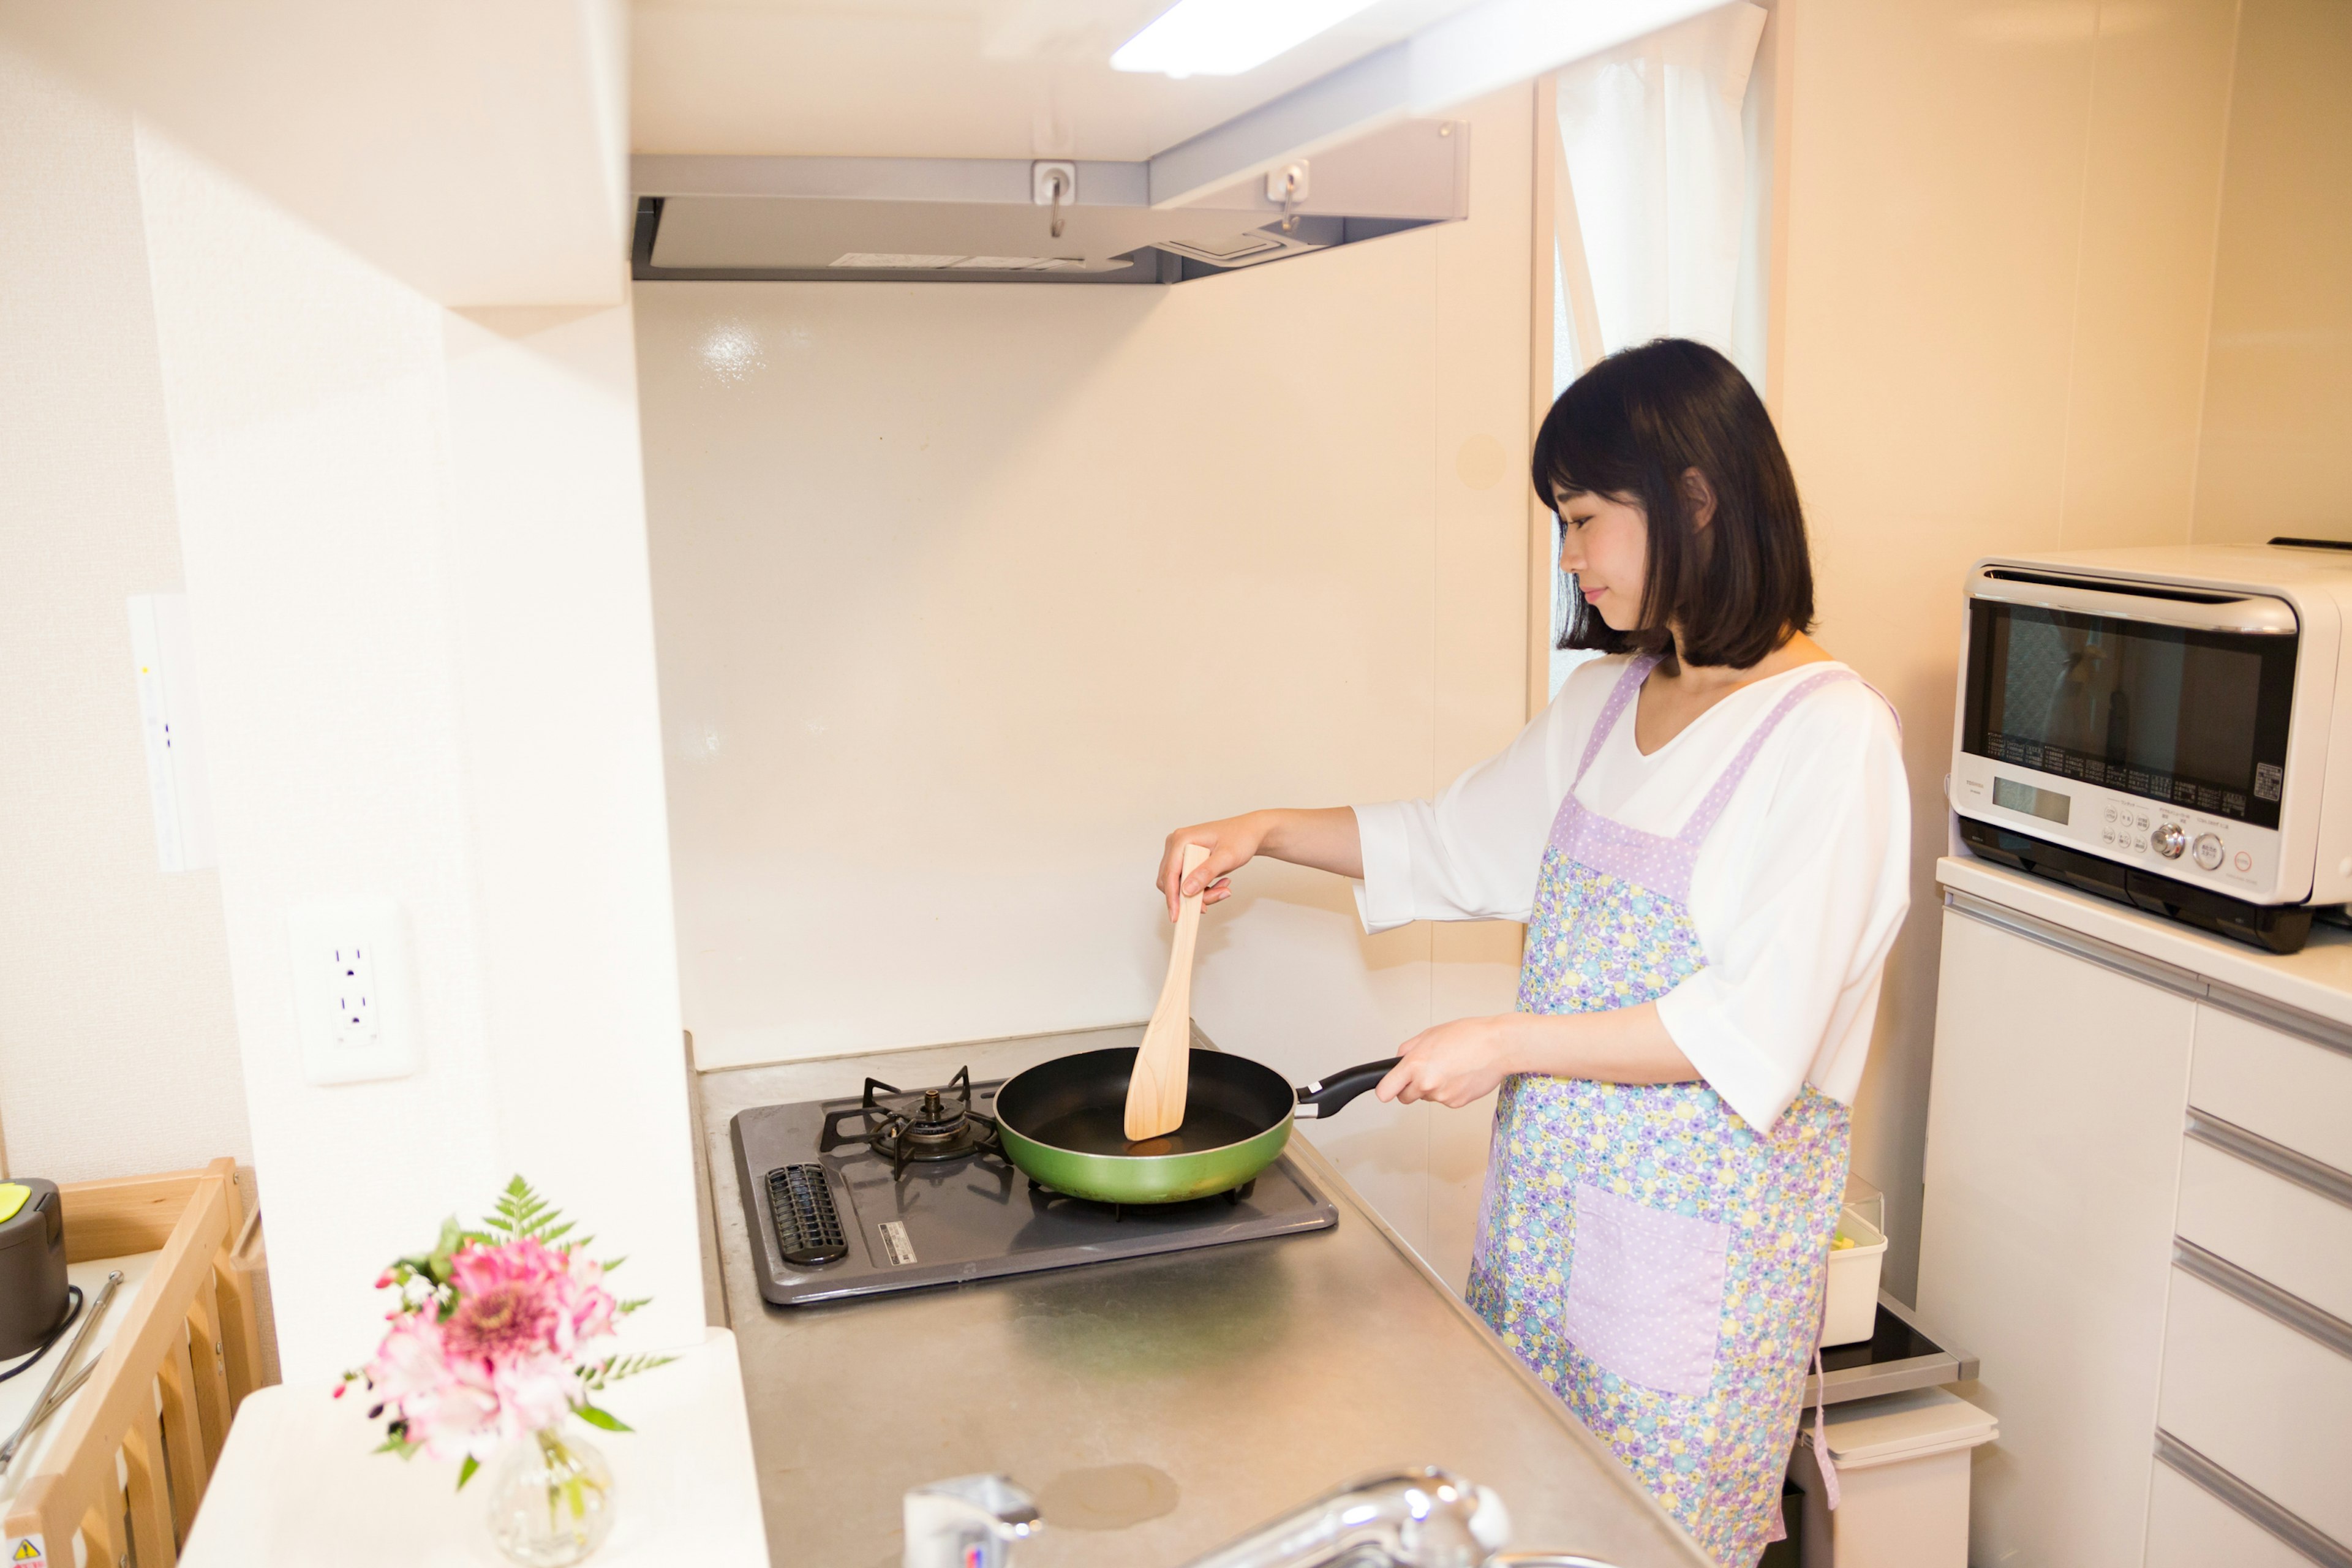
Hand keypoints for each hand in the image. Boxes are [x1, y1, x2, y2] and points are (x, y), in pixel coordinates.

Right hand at [1157, 814, 1269, 919]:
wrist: (1249, 832)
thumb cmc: (1240, 838)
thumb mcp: (1227, 857)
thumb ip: (1206, 873)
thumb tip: (1186, 890)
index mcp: (1182, 839)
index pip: (1169, 873)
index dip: (1172, 897)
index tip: (1176, 916)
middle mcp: (1176, 845)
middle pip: (1172, 882)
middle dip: (1191, 896)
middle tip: (1215, 897)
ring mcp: (1180, 853)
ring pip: (1179, 885)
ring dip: (1200, 894)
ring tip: (1222, 889)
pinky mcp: (1186, 861)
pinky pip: (1187, 883)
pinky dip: (1202, 890)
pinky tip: (1219, 885)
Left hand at [1376, 1016, 1520, 1107]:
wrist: (1499, 1047)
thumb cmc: (1469, 1036)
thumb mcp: (1431, 1034)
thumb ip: (1409, 1049)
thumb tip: (1399, 1061)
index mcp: (1415, 1065)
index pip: (1386, 1091)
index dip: (1386, 1090)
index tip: (1387, 1089)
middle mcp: (1426, 1084)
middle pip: (1405, 1098)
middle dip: (1411, 1088)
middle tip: (1426, 1072)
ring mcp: (1442, 1096)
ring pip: (1427, 1098)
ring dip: (1433, 1087)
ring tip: (1450, 1067)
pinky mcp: (1457, 1103)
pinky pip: (1445, 1100)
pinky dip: (1450, 1090)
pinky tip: (1460, 1075)